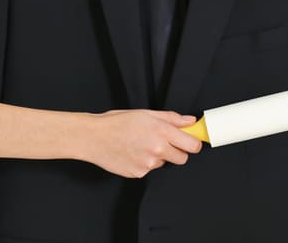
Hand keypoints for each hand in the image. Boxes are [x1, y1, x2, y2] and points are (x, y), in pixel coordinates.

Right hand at [81, 110, 203, 177]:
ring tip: (141, 144)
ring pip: (163, 163)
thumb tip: (190, 121)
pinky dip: (144, 162)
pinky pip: (149, 169)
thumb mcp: (146, 113)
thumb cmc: (117, 122)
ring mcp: (148, 164)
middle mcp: (157, 149)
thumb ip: (172, 119)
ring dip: (158, 156)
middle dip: (177, 151)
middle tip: (164, 142)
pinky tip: (133, 152)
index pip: (192, 145)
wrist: (93, 138)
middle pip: (182, 158)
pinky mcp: (138, 173)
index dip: (193, 143)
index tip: (191, 141)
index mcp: (161, 132)